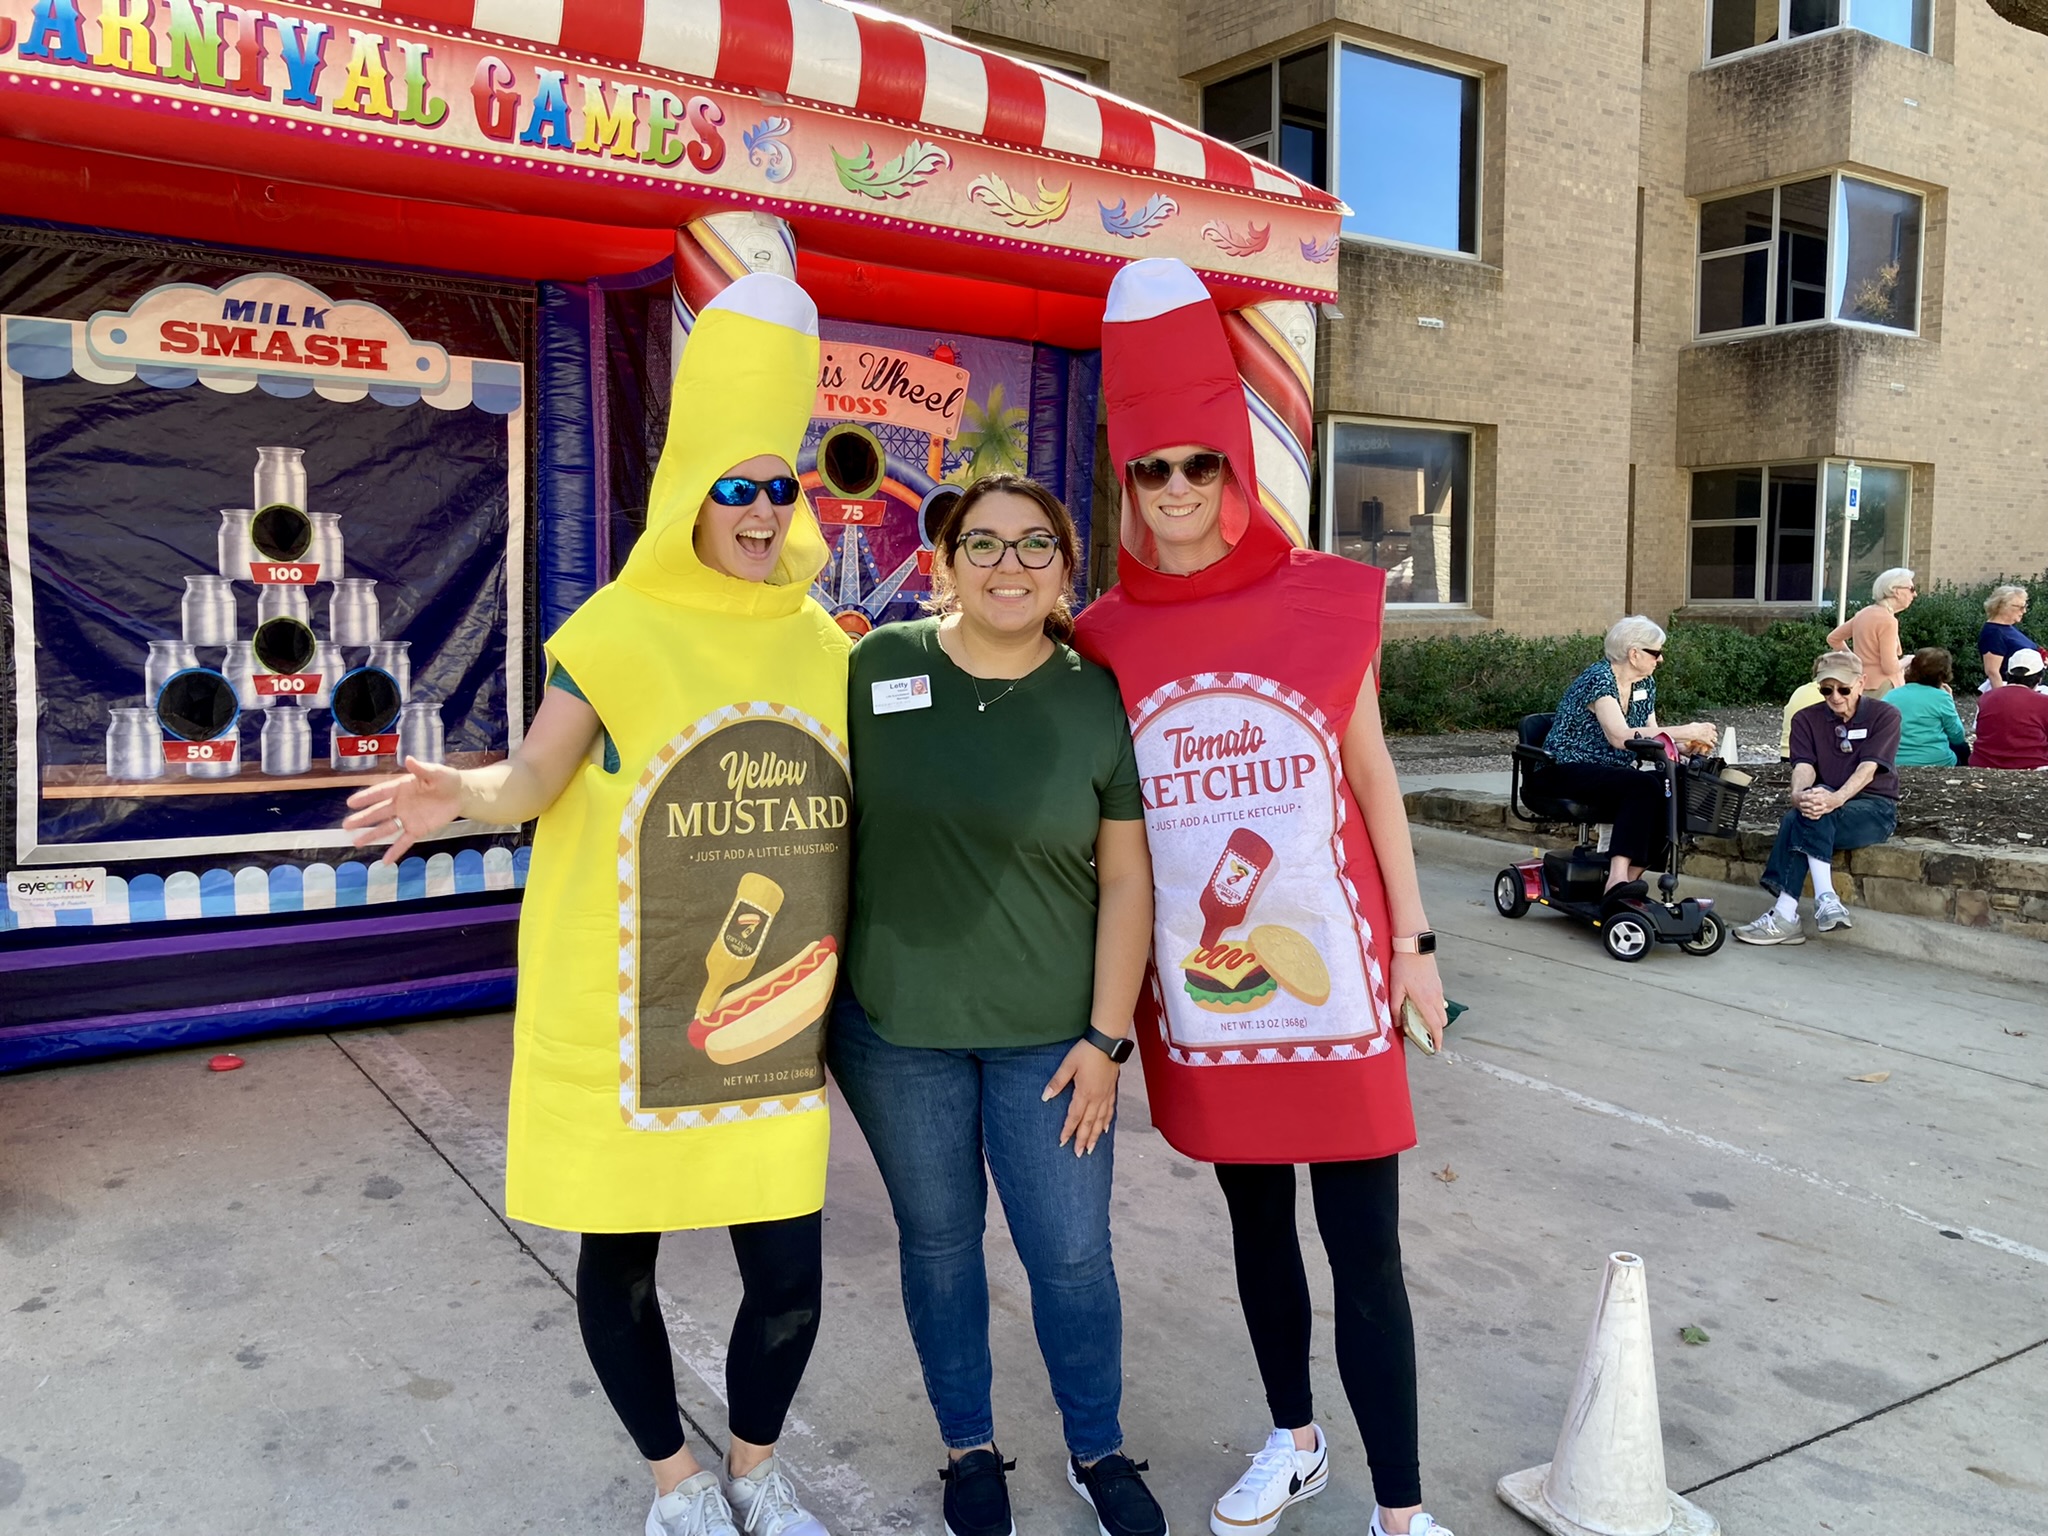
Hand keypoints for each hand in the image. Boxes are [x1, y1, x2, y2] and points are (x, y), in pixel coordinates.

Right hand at [343, 755, 461, 863]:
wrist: (460, 794)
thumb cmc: (446, 780)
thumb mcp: (436, 772)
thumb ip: (421, 769)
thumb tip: (408, 759)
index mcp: (401, 787)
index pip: (381, 793)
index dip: (366, 797)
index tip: (351, 802)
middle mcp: (400, 804)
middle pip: (379, 812)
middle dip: (363, 819)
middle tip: (346, 825)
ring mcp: (407, 818)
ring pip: (386, 828)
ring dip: (372, 835)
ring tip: (356, 842)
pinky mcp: (417, 829)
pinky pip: (404, 841)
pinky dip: (395, 851)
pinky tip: (385, 861)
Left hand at [1043, 1038, 1120, 1155]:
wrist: (1108, 1041)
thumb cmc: (1086, 1051)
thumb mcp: (1067, 1064)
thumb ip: (1057, 1082)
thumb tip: (1045, 1097)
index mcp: (1084, 1093)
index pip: (1074, 1117)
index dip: (1067, 1131)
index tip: (1062, 1142)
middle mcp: (1096, 1098)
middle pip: (1089, 1123)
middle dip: (1083, 1140)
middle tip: (1079, 1154)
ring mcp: (1106, 1095)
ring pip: (1100, 1121)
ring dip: (1095, 1136)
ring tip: (1092, 1148)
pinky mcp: (1112, 1090)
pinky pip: (1110, 1111)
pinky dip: (1107, 1122)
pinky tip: (1105, 1129)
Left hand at [1390, 951, 1446, 1052]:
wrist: (1414, 946)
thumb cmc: (1403, 966)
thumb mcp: (1395, 988)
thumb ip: (1395, 1007)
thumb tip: (1397, 1023)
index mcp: (1425, 1001)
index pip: (1435, 1025)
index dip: (1438, 1039)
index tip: (1437, 1048)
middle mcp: (1435, 997)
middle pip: (1441, 1021)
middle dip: (1436, 1030)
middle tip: (1425, 1034)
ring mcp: (1438, 989)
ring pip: (1442, 1010)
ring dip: (1436, 1018)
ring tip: (1422, 1019)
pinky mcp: (1437, 983)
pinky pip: (1439, 1000)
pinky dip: (1435, 1007)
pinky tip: (1422, 1003)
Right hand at [1674, 722, 1718, 752]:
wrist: (1692, 732)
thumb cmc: (1692, 728)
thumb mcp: (1695, 724)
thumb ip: (1698, 725)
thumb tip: (1696, 725)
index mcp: (1708, 725)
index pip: (1713, 727)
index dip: (1712, 729)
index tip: (1710, 730)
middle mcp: (1710, 731)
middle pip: (1715, 734)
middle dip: (1713, 735)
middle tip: (1711, 737)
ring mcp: (1710, 736)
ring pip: (1715, 739)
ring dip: (1713, 741)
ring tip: (1712, 742)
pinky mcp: (1708, 741)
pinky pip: (1712, 745)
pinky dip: (1711, 746)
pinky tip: (1710, 746)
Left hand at [1797, 788, 1834, 819]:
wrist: (1836, 800)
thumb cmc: (1828, 794)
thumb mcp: (1822, 789)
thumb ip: (1816, 789)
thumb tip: (1810, 790)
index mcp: (1821, 797)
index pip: (1812, 798)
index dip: (1806, 797)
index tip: (1801, 797)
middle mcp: (1822, 803)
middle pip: (1812, 805)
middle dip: (1805, 804)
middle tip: (1800, 803)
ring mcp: (1823, 808)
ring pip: (1814, 811)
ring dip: (1807, 811)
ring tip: (1801, 809)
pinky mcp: (1823, 812)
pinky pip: (1816, 815)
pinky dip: (1810, 815)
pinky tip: (1805, 814)